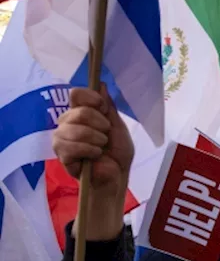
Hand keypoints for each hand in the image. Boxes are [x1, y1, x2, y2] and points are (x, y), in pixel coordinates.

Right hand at [52, 87, 133, 239]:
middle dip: (99, 124)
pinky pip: (69, 145)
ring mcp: (62, 137)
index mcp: (82, 113)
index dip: (91, 98)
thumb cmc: (117, 153)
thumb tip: (101, 84)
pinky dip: (88, 150)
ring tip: (101, 147)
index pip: (77, 94)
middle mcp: (69, 121)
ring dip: (95, 138)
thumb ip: (108, 107)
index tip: (104, 108)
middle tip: (106, 136)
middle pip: (78, 111)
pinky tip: (94, 155)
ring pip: (73, 127)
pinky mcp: (60, 153)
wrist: (116, 176)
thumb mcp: (118, 127)